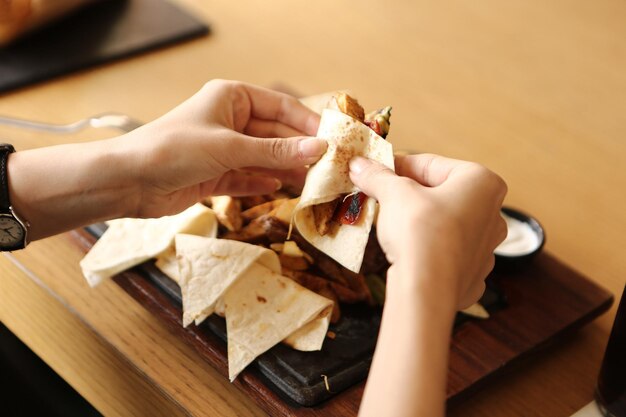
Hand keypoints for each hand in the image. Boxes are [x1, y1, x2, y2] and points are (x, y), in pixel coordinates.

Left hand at [121, 79, 324, 217]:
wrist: (128, 181)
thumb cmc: (173, 149)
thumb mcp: (229, 147)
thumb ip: (275, 152)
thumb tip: (318, 149)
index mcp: (231, 98)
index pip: (280, 107)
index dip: (307, 123)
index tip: (331, 140)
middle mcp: (230, 121)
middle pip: (274, 135)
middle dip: (298, 151)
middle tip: (326, 168)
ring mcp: (223, 149)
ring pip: (264, 158)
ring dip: (284, 170)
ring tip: (311, 183)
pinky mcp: (215, 175)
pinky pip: (247, 177)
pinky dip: (262, 183)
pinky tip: (280, 190)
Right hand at [349, 153, 506, 309]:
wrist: (428, 290)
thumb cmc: (420, 231)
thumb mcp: (394, 194)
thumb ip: (378, 176)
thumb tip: (359, 164)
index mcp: (483, 183)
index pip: (431, 164)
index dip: (398, 166)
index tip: (375, 170)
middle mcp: (494, 213)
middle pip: (442, 194)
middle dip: (411, 195)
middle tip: (381, 196)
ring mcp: (487, 247)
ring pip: (447, 224)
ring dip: (422, 222)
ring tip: (392, 225)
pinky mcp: (474, 275)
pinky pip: (447, 254)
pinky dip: (430, 251)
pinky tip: (410, 254)